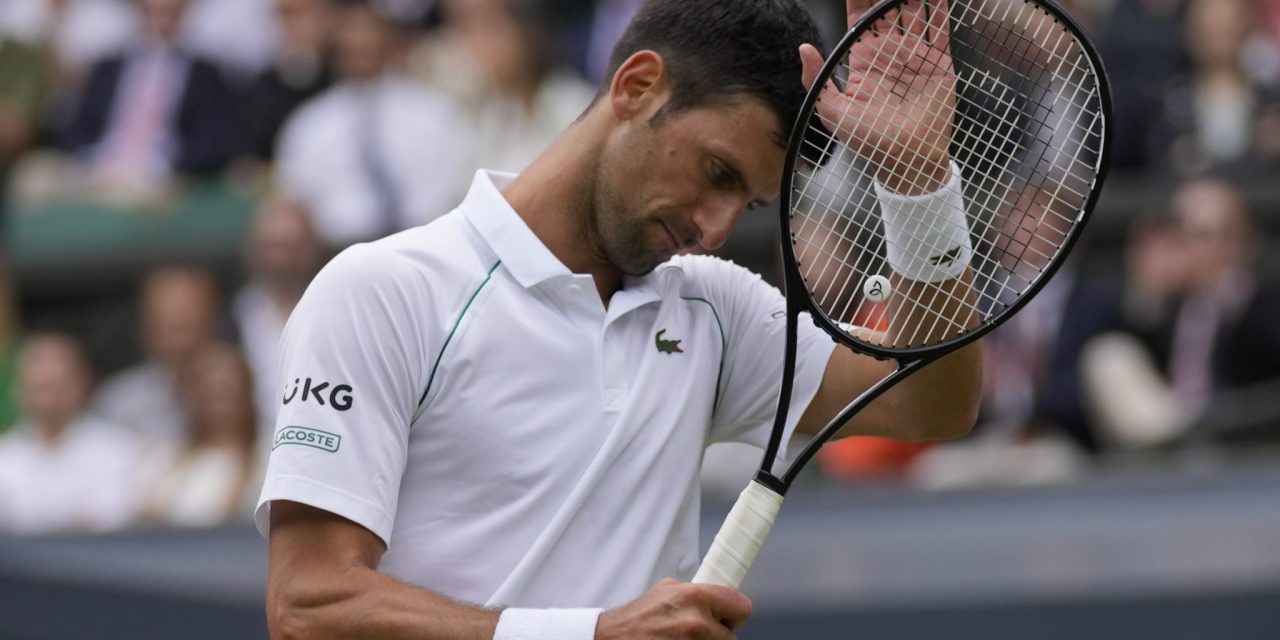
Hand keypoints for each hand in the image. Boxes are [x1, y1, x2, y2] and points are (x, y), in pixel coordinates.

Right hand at [596, 579, 751, 639]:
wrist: (612, 639)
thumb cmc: (636, 618)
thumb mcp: (666, 590)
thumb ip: (694, 593)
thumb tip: (715, 598)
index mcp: (694, 597)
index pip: (742, 606)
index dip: (735, 613)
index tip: (728, 617)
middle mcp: (696, 622)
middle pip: (732, 637)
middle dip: (719, 635)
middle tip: (701, 633)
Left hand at [800, 0, 955, 194]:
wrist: (908, 160)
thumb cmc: (869, 141)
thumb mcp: (832, 112)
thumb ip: (816, 79)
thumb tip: (803, 48)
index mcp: (863, 61)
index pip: (858, 20)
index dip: (858, 0)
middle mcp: (889, 53)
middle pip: (885, 10)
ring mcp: (914, 55)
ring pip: (914, 12)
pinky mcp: (938, 61)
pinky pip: (940, 27)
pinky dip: (940, 7)